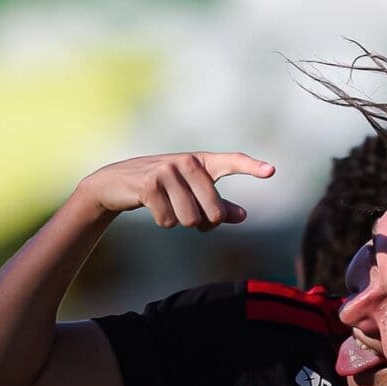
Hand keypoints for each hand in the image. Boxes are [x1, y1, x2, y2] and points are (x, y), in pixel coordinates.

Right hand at [76, 151, 274, 229]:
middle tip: (189, 215)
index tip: (271, 171)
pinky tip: (152, 207)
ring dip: (180, 222)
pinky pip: (169, 221)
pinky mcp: (150, 185)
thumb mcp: (190, 193)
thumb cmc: (161, 188)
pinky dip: (163, 221)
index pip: (231, 162)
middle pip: (213, 212)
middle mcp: (187, 162)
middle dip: (203, 223)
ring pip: (191, 220)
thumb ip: (218, 205)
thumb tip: (243, 216)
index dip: (251, 167)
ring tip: (168, 208)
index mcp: (201, 162)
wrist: (115, 184)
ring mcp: (168, 172)